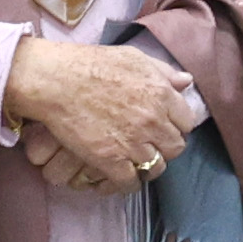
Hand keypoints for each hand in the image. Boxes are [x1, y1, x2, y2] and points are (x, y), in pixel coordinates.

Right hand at [6, 35, 200, 192]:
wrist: (55, 81)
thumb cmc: (91, 64)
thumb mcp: (133, 58)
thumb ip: (163, 72)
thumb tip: (186, 82)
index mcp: (161, 94)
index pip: (187, 122)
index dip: (176, 126)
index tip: (165, 127)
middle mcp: (152, 121)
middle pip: (175, 147)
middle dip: (165, 147)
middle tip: (152, 145)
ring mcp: (132, 142)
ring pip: (156, 167)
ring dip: (148, 167)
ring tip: (138, 163)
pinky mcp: (109, 160)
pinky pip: (130, 182)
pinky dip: (128, 183)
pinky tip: (122, 178)